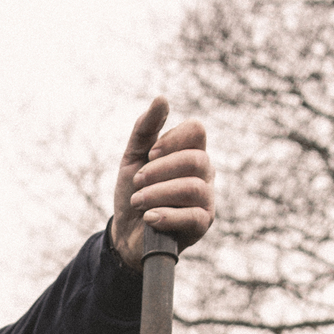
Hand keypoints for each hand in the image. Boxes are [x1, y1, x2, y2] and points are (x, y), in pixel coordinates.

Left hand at [111, 97, 214, 267]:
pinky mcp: (203, 224)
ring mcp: (206, 199)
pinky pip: (191, 215)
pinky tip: (149, 217)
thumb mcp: (133, 158)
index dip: (173, 139)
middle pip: (194, 159)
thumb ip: (145, 129)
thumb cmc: (134, 193)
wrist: (126, 234)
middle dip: (159, 170)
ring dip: (158, 193)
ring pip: (192, 187)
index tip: (150, 154)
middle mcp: (205, 173)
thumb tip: (162, 99)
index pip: (196, 131)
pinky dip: (166, 215)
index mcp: (191, 152)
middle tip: (137, 183)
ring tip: (138, 202)